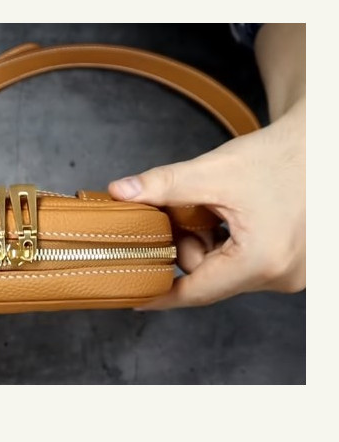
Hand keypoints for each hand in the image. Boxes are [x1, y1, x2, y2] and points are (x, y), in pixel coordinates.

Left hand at [108, 98, 305, 307]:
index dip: (161, 293)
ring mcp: (295, 274)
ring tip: (220, 209)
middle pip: (211, 278)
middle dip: (190, 247)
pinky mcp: (299, 266)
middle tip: (190, 212)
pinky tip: (237, 216)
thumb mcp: (213, 170)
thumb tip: (121, 192)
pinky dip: (232, 245)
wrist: (323, 145)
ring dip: (213, 245)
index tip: (136, 296)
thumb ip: (163, 186)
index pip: (196, 292)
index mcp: (261, 261)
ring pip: (229, 272)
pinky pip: (249, 265)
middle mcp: (282, 276)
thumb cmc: (279, 156)